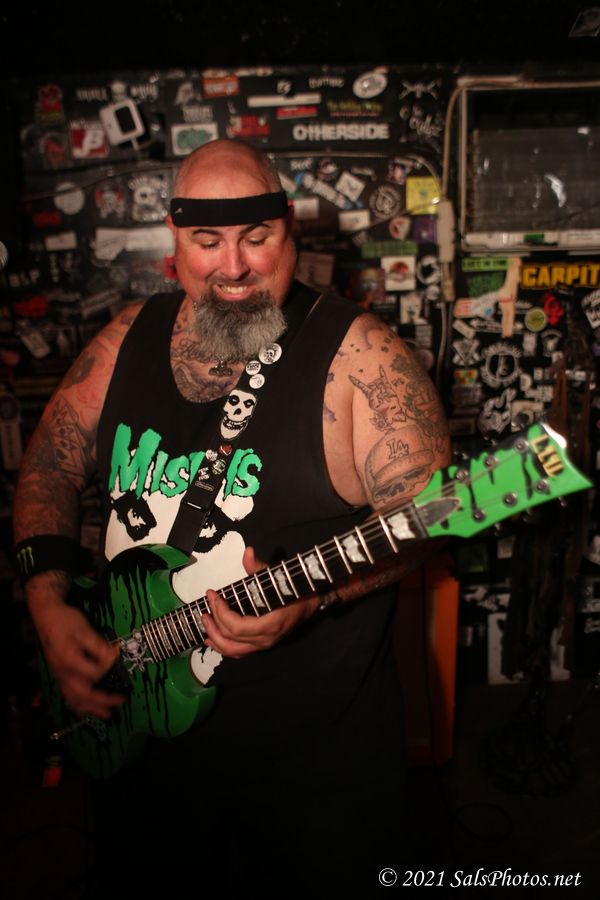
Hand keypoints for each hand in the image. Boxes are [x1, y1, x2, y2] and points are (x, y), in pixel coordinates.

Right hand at [33, 601, 123, 718]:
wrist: (46, 616)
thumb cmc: (65, 621)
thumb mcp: (84, 629)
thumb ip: (98, 645)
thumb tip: (114, 656)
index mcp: (69, 661)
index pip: (94, 673)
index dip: (108, 669)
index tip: (118, 660)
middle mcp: (63, 673)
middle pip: (83, 694)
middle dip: (102, 702)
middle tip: (119, 703)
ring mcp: (59, 675)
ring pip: (74, 698)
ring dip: (90, 709)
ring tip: (105, 715)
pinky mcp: (59, 674)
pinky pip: (67, 695)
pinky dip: (78, 705)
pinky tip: (85, 709)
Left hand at [202, 546, 320, 657]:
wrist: (309, 605)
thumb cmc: (292, 591)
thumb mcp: (276, 577)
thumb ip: (259, 567)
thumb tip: (247, 552)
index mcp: (269, 624)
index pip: (236, 626)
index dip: (220, 612)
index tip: (212, 595)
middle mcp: (265, 639)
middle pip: (231, 638)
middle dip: (214, 622)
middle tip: (206, 607)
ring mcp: (263, 645)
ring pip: (232, 650)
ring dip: (215, 637)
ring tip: (205, 622)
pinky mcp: (260, 646)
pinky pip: (238, 652)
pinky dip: (222, 647)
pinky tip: (211, 638)